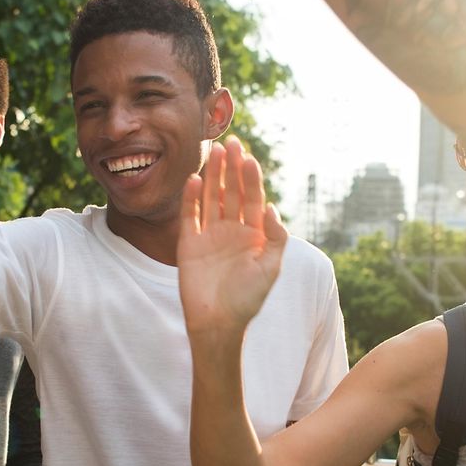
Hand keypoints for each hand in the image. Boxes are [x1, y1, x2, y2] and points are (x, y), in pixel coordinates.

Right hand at [178, 136, 287, 336]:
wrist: (218, 323)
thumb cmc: (248, 299)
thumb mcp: (270, 268)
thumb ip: (275, 238)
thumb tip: (273, 208)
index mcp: (254, 235)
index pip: (253, 199)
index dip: (251, 178)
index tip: (249, 158)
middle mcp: (232, 230)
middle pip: (232, 192)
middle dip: (233, 168)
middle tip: (232, 143)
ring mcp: (210, 235)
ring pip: (212, 197)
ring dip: (213, 175)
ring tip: (215, 151)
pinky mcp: (189, 243)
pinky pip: (190, 215)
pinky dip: (191, 198)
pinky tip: (194, 179)